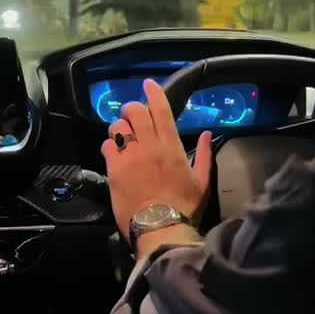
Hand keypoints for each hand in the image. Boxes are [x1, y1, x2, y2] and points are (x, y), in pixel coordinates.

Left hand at [102, 78, 212, 241]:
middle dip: (132, 109)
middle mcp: (149, 146)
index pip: (161, 110)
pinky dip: (109, 146)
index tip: (148, 84)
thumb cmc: (184, 207)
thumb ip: (206, 155)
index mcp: (172, 147)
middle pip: (135, 112)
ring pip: (118, 126)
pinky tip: (114, 153)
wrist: (161, 229)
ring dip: (120, 127)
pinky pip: (107, 146)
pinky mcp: (114, 170)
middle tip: (132, 115)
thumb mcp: (202, 182)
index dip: (153, 93)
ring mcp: (130, 157)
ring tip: (122, 136)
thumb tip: (207, 133)